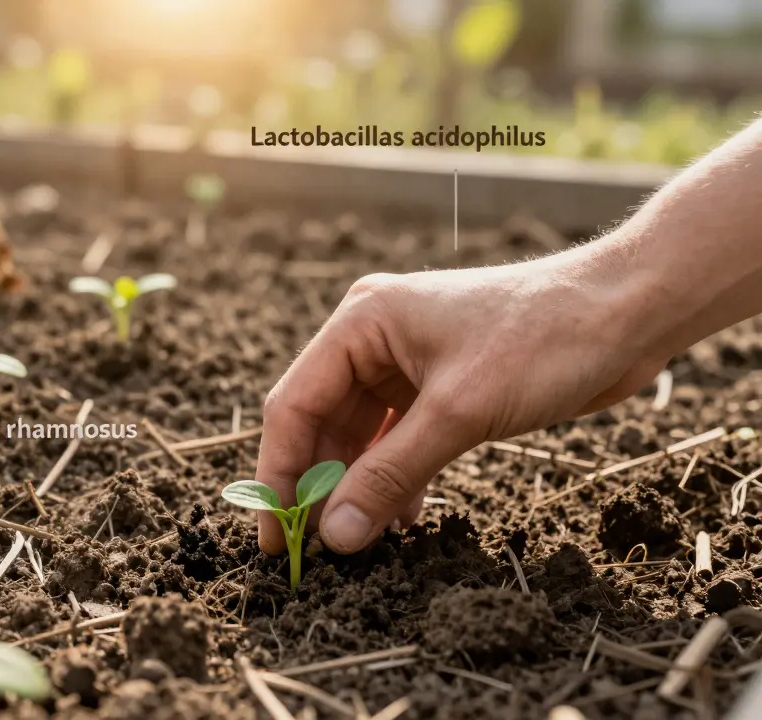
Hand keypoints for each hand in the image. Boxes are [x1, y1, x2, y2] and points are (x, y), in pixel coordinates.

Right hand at [254, 247, 669, 554]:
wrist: (628, 312)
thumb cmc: (545, 338)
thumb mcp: (459, 412)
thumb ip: (391, 475)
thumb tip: (337, 536)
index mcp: (361, 323)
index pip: (294, 404)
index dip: (279, 473)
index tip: (275, 534)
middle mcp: (373, 340)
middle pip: (321, 424)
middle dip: (318, 487)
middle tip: (310, 551)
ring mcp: (406, 363)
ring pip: (360, 438)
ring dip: (358, 489)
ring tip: (357, 543)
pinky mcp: (440, 387)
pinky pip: (398, 441)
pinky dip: (396, 479)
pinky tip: (401, 519)